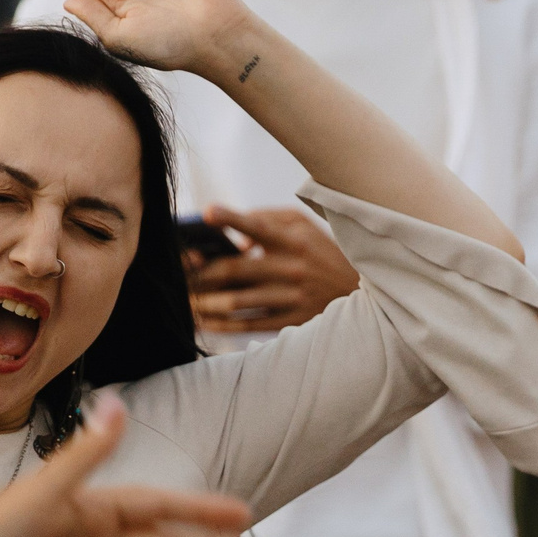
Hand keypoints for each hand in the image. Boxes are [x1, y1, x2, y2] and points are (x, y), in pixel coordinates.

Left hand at [187, 204, 360, 331]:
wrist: (361, 293)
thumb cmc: (321, 252)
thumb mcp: (303, 227)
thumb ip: (266, 219)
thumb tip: (231, 233)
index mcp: (292, 240)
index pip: (258, 226)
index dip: (232, 218)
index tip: (207, 213)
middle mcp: (291, 268)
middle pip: (234, 269)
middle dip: (200, 272)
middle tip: (177, 272)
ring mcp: (291, 297)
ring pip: (236, 300)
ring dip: (204, 301)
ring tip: (183, 299)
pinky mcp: (291, 320)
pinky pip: (247, 324)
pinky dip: (221, 324)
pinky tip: (202, 320)